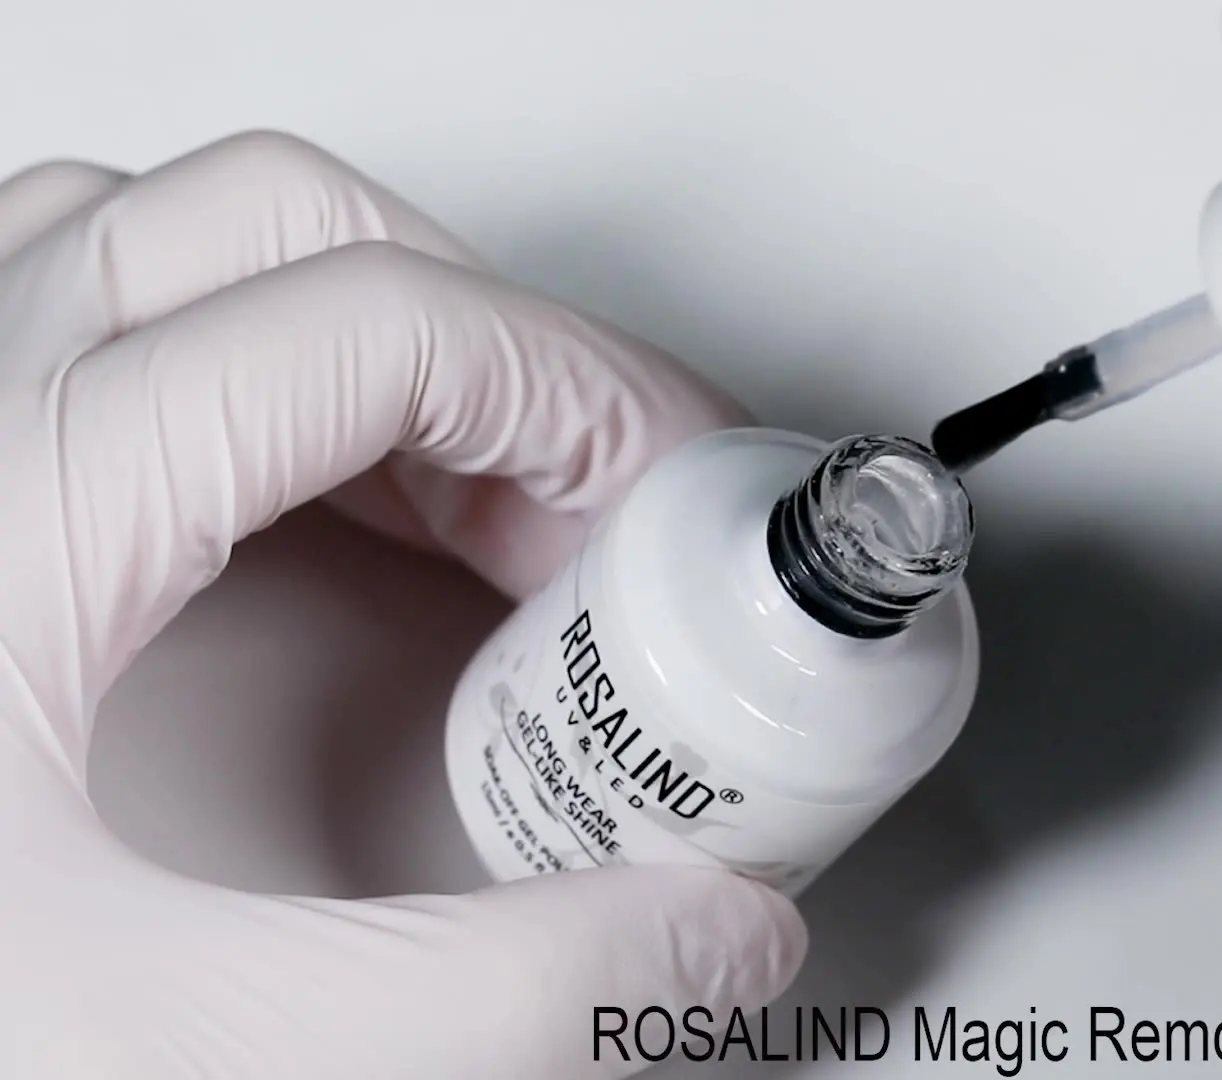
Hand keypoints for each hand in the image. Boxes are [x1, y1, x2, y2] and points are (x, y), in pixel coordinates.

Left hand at [0, 131, 803, 1078]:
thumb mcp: (185, 1057)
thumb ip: (495, 996)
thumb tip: (703, 940)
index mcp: (0, 527)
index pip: (364, 324)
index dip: (569, 389)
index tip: (661, 502)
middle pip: (272, 227)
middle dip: (489, 339)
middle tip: (590, 491)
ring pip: (164, 247)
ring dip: (364, 336)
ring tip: (470, 487)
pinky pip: (81, 327)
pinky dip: (247, 372)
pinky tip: (307, 506)